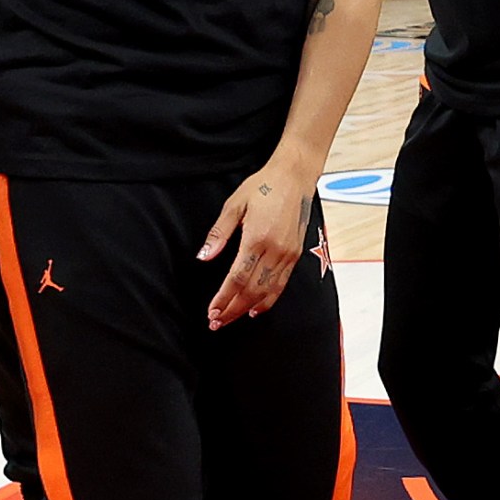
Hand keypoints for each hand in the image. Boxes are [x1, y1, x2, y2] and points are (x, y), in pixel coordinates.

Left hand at [199, 165, 309, 327]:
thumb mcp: (234, 205)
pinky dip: (268, 300)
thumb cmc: (263, 187)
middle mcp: (275, 250)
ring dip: (248, 308)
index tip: (212, 311)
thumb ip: (219, 233)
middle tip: (216, 322)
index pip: (237, 278)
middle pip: (252, 291)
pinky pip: (281, 285)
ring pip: (268, 292)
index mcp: (257, 238)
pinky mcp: (296, 254)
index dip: (224, 298)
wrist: (295, 177)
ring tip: (231, 318)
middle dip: (233, 309)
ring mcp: (288, 254)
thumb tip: (204, 256)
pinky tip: (256, 308)